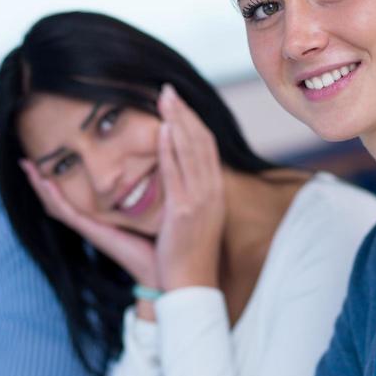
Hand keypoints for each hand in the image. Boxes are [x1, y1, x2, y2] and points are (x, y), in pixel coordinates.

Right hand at [20, 158, 158, 287]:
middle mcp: (87, 223)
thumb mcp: (143, 214)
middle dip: (39, 181)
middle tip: (25, 161)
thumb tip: (146, 174)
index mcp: (97, 219)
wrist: (157, 269)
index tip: (44, 161)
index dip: (55, 181)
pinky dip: (54, 197)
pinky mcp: (91, 232)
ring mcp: (86, 228)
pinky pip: (67, 212)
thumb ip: (138, 198)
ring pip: (54, 204)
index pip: (68, 197)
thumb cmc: (154, 243)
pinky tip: (46, 183)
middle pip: (54, 200)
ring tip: (27, 166)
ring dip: (39, 185)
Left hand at [154, 85, 224, 290]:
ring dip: (177, 122)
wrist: (191, 286)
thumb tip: (182, 179)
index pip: (206, 147)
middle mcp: (212, 192)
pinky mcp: (184, 212)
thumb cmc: (188, 255)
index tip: (177, 103)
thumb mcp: (193, 220)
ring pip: (191, 151)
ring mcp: (200, 201)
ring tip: (163, 99)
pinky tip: (161, 131)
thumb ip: (188, 196)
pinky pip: (177, 174)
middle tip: (167, 89)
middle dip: (184, 113)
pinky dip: (170, 150)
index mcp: (214, 193)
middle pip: (201, 142)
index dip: (192, 122)